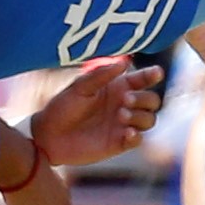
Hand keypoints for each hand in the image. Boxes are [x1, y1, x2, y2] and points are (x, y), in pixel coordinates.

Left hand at [28, 56, 162, 168]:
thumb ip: (101, 74)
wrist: (48, 136)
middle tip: (124, 100)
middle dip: (144, 99)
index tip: (156, 73)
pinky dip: (136, 135)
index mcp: (117, 88)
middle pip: (152, 101)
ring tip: (121, 116)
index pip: (142, 80)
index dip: (152, 75)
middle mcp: (123, 105)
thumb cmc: (62, 107)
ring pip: (149, 119)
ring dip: (140, 116)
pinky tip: (126, 133)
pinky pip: (138, 139)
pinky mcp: (119, 143)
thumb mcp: (80, 87)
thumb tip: (124, 62)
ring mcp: (123, 125)